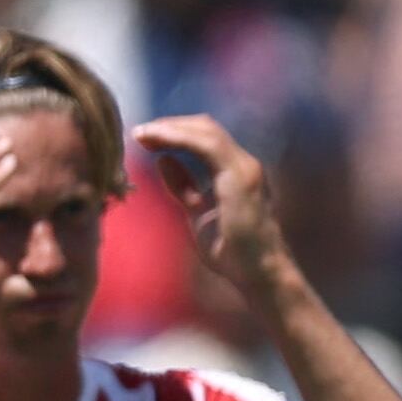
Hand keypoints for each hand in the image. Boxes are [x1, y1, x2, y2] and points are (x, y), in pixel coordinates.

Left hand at [131, 115, 288, 291]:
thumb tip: (163, 161)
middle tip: (140, 132)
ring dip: (171, 128)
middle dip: (171, 125)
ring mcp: (244, 168)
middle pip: (205, 127)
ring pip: (206, 130)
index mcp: (237, 172)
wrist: (261, 275)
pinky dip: (179, 138)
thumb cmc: (235, 254)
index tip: (146, 138)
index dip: (175, 132)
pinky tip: (157, 140)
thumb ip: (184, 187)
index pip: (206, 138)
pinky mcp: (240, 177)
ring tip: (143, 133)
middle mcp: (244, 164)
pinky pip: (206, 145)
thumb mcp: (199, 214)